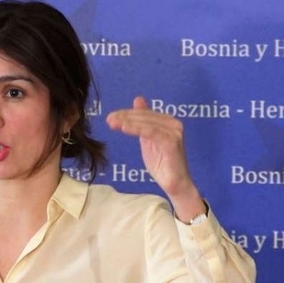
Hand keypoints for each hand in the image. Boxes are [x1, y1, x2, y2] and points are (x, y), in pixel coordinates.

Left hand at [106, 96, 204, 220]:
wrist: (174, 183)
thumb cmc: (162, 163)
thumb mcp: (148, 139)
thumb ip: (142, 122)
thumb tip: (138, 99)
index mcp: (168, 122)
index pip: (144, 114)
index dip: (127, 113)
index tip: (111, 116)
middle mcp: (173, 124)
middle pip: (145, 117)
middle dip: (125, 117)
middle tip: (109, 119)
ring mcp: (174, 133)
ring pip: (147, 123)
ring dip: (128, 122)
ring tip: (113, 123)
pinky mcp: (172, 142)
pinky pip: (151, 133)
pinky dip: (137, 129)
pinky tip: (124, 128)